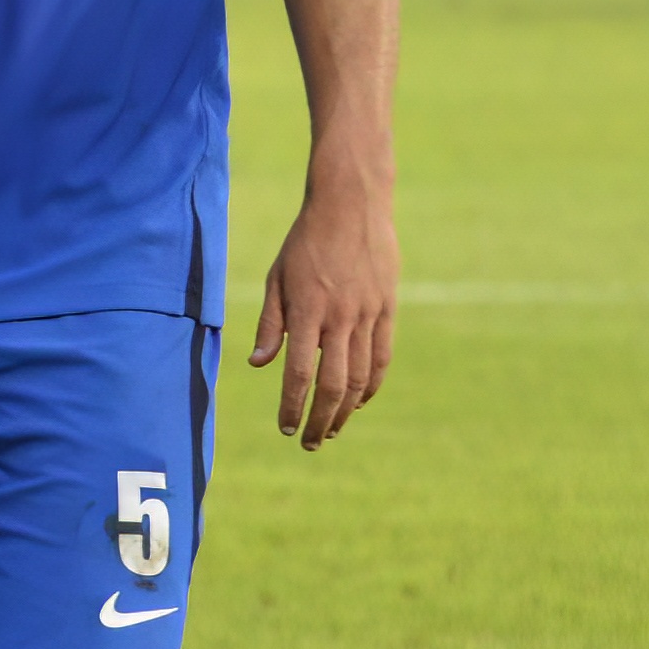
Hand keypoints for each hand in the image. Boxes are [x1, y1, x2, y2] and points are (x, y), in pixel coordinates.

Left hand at [249, 187, 397, 450]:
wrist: (351, 206)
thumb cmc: (305, 242)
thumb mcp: (277, 278)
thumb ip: (271, 324)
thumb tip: (260, 365)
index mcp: (306, 311)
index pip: (299, 373)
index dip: (292, 405)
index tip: (285, 427)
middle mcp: (339, 318)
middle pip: (334, 385)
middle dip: (320, 420)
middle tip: (308, 442)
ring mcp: (368, 315)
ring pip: (361, 377)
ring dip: (346, 410)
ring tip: (331, 429)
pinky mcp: (387, 309)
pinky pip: (382, 357)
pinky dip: (371, 385)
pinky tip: (358, 401)